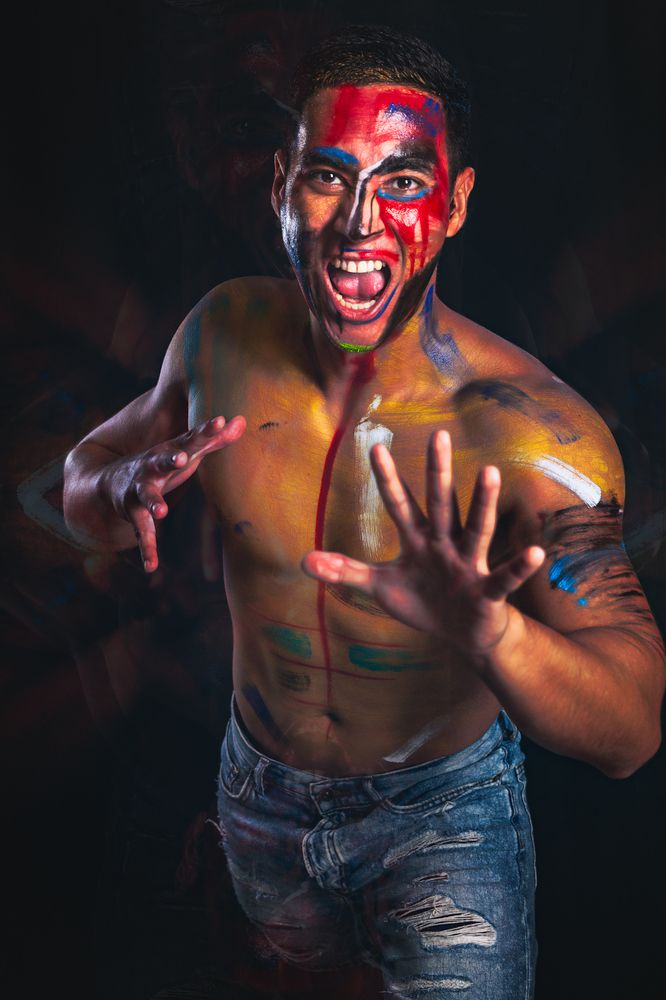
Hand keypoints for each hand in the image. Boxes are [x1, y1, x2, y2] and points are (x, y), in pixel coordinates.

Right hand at [108, 415, 244, 571]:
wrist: (110, 479)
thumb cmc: (162, 463)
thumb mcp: (187, 451)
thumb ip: (214, 440)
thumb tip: (242, 421)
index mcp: (171, 452)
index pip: (191, 439)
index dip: (206, 431)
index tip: (219, 421)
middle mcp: (153, 467)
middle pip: (162, 460)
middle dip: (170, 459)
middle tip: (182, 459)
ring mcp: (140, 489)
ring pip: (146, 496)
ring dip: (153, 502)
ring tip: (162, 512)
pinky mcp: (132, 512)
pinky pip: (141, 531)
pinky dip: (147, 549)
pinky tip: (151, 566)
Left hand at [302, 430, 544, 654]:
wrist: (463, 635)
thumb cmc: (425, 602)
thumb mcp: (381, 587)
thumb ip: (346, 571)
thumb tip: (304, 560)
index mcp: (419, 540)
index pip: (400, 505)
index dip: (388, 479)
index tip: (376, 448)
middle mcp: (445, 544)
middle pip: (440, 502)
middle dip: (437, 471)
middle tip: (438, 434)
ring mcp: (468, 565)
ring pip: (476, 529)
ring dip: (483, 502)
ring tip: (490, 472)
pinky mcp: (487, 591)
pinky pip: (504, 578)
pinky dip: (520, 567)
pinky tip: (536, 554)